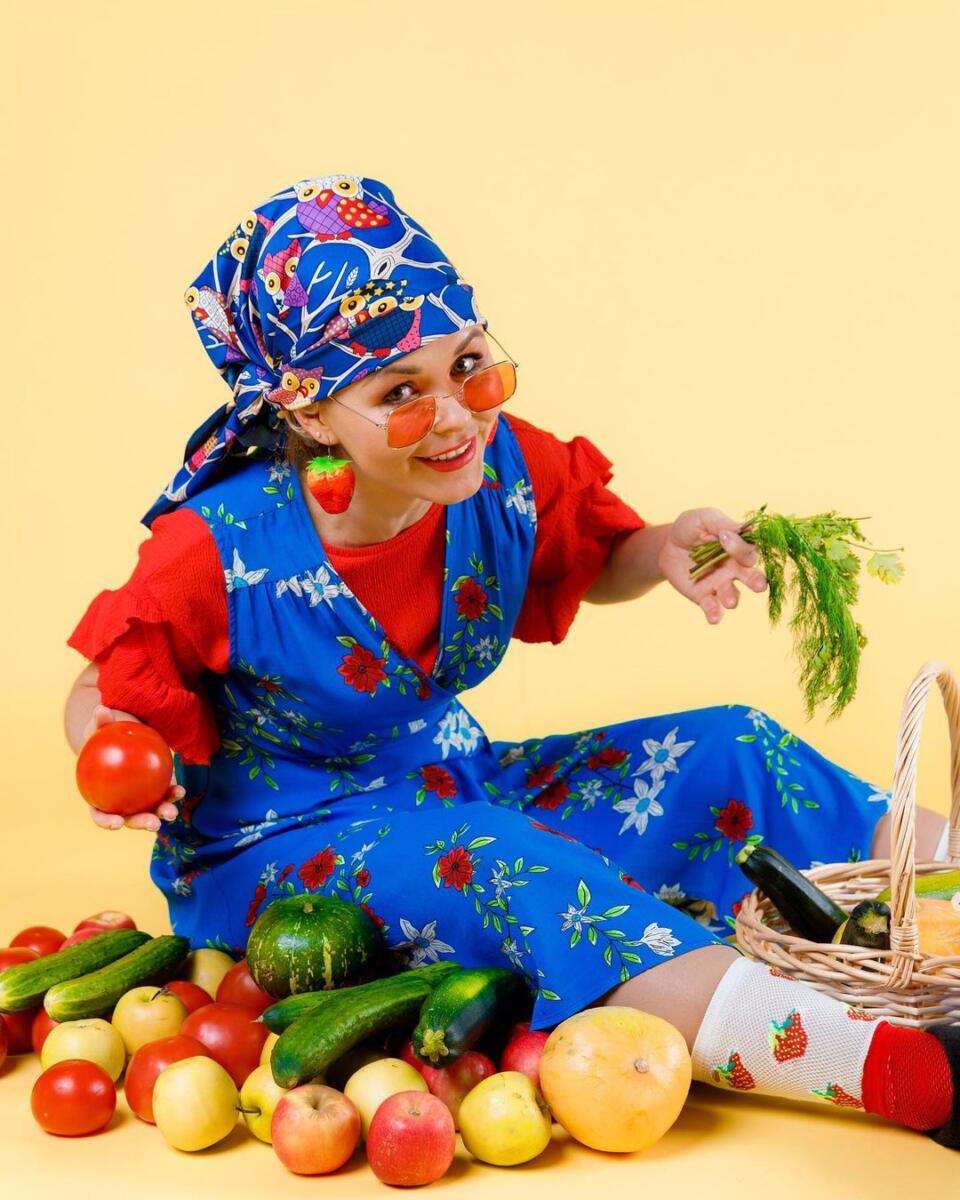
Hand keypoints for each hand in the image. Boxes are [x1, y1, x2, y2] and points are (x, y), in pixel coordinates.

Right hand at [81, 705, 184, 832]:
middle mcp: (120, 799)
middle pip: (129, 817)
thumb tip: (101, 711)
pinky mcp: (156, 786)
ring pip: (150, 809)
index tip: (117, 822)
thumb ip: (99, 722)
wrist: (123, 730)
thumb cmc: (105, 732)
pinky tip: (180, 791)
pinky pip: (164, 791)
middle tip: (154, 823)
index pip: (100, 813)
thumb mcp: (99, 726)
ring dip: (162, 812)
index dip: (106, 821)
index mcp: (99, 794)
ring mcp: (139, 795)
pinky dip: (172, 793)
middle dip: (142, 823)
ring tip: (171, 812)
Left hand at [657, 507, 767, 624]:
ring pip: (733, 595)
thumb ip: (722, 524)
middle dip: (756, 581)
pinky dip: (714, 614)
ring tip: (730, 601)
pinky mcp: (705, 597)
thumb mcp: (704, 518)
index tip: (724, 537)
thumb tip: (744, 529)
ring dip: (732, 598)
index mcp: (739, 547)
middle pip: (751, 576)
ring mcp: (721, 584)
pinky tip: (713, 618)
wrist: (667, 546)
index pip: (748, 549)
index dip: (739, 546)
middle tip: (760, 585)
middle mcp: (736, 568)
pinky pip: (713, 608)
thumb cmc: (691, 528)